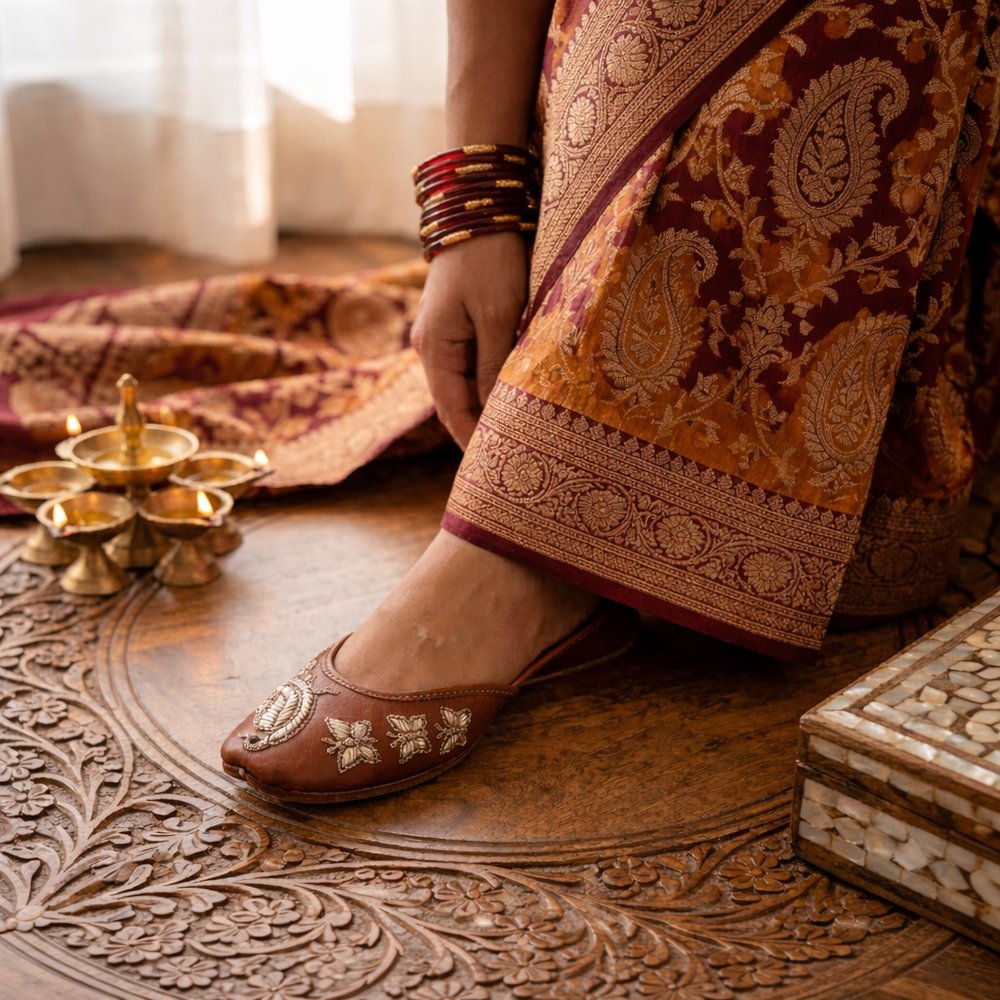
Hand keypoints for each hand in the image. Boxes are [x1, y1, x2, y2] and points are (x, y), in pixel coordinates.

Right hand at [410, 232, 528, 447]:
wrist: (479, 207)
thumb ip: (494, 367)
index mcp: (434, 349)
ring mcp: (444, 335)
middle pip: (457, 402)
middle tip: (513, 458)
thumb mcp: (497, 316)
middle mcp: (432, 347)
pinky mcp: (459, 322)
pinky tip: (513, 394)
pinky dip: (492, 383)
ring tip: (518, 432)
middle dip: (481, 429)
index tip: (496, 468)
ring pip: (467, 384)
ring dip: (489, 406)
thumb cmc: (489, 260)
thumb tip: (494, 414)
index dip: (472, 441)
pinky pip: (474, 364)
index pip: (452, 411)